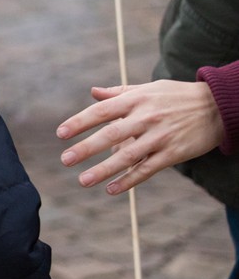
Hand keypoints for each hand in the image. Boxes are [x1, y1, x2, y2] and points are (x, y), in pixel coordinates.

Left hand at [56, 79, 223, 193]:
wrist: (218, 106)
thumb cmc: (176, 96)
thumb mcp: (148, 88)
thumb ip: (119, 93)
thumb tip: (93, 92)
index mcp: (136, 100)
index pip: (101, 111)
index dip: (80, 122)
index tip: (61, 134)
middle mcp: (146, 118)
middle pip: (111, 135)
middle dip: (86, 148)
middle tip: (65, 160)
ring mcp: (160, 137)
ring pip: (128, 156)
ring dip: (104, 169)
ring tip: (83, 180)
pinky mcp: (173, 153)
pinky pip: (147, 169)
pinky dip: (129, 181)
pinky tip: (111, 189)